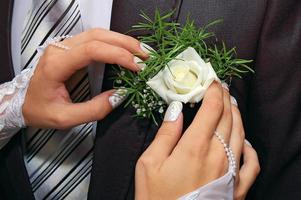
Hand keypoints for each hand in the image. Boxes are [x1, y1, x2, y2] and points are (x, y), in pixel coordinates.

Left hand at [23, 28, 147, 128]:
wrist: (22, 102)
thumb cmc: (41, 111)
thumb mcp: (66, 118)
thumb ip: (94, 110)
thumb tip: (120, 96)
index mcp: (56, 65)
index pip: (92, 50)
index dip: (118, 55)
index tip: (136, 67)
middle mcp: (59, 49)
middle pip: (97, 36)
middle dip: (125, 44)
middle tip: (145, 56)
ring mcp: (63, 45)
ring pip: (97, 33)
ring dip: (122, 40)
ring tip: (140, 52)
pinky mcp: (69, 47)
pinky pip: (95, 38)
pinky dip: (114, 42)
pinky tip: (125, 50)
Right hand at [135, 82, 259, 198]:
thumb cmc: (157, 197)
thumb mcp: (150, 163)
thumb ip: (166, 133)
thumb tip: (177, 109)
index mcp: (195, 147)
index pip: (212, 108)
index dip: (213, 90)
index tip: (211, 80)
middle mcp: (218, 155)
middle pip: (228, 117)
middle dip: (225, 97)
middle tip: (220, 87)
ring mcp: (231, 171)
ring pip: (241, 134)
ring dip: (237, 115)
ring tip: (231, 104)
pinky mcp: (237, 187)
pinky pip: (252, 163)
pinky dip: (251, 147)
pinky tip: (246, 141)